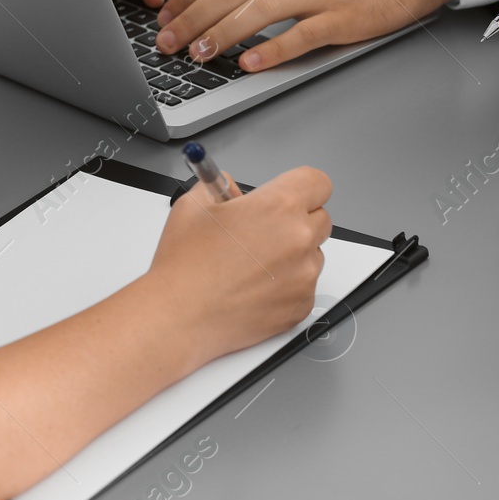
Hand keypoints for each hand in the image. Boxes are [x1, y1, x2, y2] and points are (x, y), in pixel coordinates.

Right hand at [142, 166, 332, 366]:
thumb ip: (221, 186)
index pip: (317, 182)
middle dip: (297, 220)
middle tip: (263, 232)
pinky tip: (254, 286)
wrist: (178, 317)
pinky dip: (287, 285)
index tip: (290, 195)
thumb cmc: (184, 266)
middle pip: (320, 218)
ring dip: (294, 254)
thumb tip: (231, 187)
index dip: (301, 187)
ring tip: (252, 264)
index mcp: (278, 207)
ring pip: (314, 254)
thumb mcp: (194, 204)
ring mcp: (304, 275)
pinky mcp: (301, 305)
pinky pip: (305, 286)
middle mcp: (299, 239)